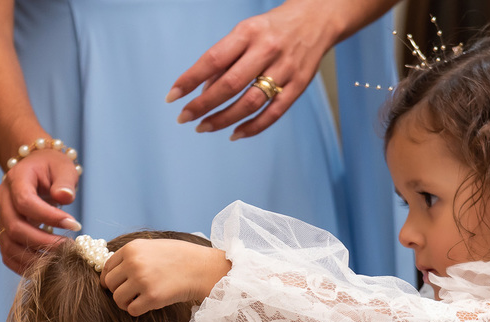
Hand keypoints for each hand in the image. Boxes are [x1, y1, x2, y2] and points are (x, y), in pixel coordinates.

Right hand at [0, 148, 81, 271]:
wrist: (35, 169)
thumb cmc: (52, 167)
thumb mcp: (63, 166)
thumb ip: (65, 181)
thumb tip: (64, 197)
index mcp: (16, 179)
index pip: (26, 202)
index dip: (49, 217)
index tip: (75, 225)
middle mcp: (3, 200)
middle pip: (15, 227)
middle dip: (44, 242)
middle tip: (70, 247)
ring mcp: (1, 218)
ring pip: (9, 245)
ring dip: (35, 257)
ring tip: (60, 259)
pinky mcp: (5, 232)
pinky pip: (8, 255)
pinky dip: (24, 265)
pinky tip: (46, 267)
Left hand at [101, 239, 229, 315]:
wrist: (202, 268)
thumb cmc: (180, 257)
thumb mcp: (153, 247)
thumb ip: (133, 256)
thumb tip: (114, 272)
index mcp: (132, 249)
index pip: (107, 267)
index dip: (111, 278)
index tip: (117, 285)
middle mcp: (134, 263)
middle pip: (110, 284)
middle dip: (117, 291)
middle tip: (130, 294)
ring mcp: (142, 281)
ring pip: (117, 299)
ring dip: (125, 303)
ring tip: (138, 300)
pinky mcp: (152, 298)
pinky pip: (132, 310)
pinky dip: (137, 310)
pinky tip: (147, 304)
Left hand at [167, 0, 337, 139]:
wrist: (317, 19)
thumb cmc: (273, 28)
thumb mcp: (246, 32)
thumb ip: (226, 60)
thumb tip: (203, 92)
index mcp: (248, 32)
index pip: (213, 59)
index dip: (190, 80)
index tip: (172, 96)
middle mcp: (267, 50)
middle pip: (230, 84)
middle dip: (203, 105)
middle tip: (184, 118)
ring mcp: (285, 69)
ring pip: (250, 102)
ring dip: (223, 119)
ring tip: (204, 127)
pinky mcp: (298, 86)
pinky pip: (273, 113)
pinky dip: (252, 127)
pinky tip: (235, 134)